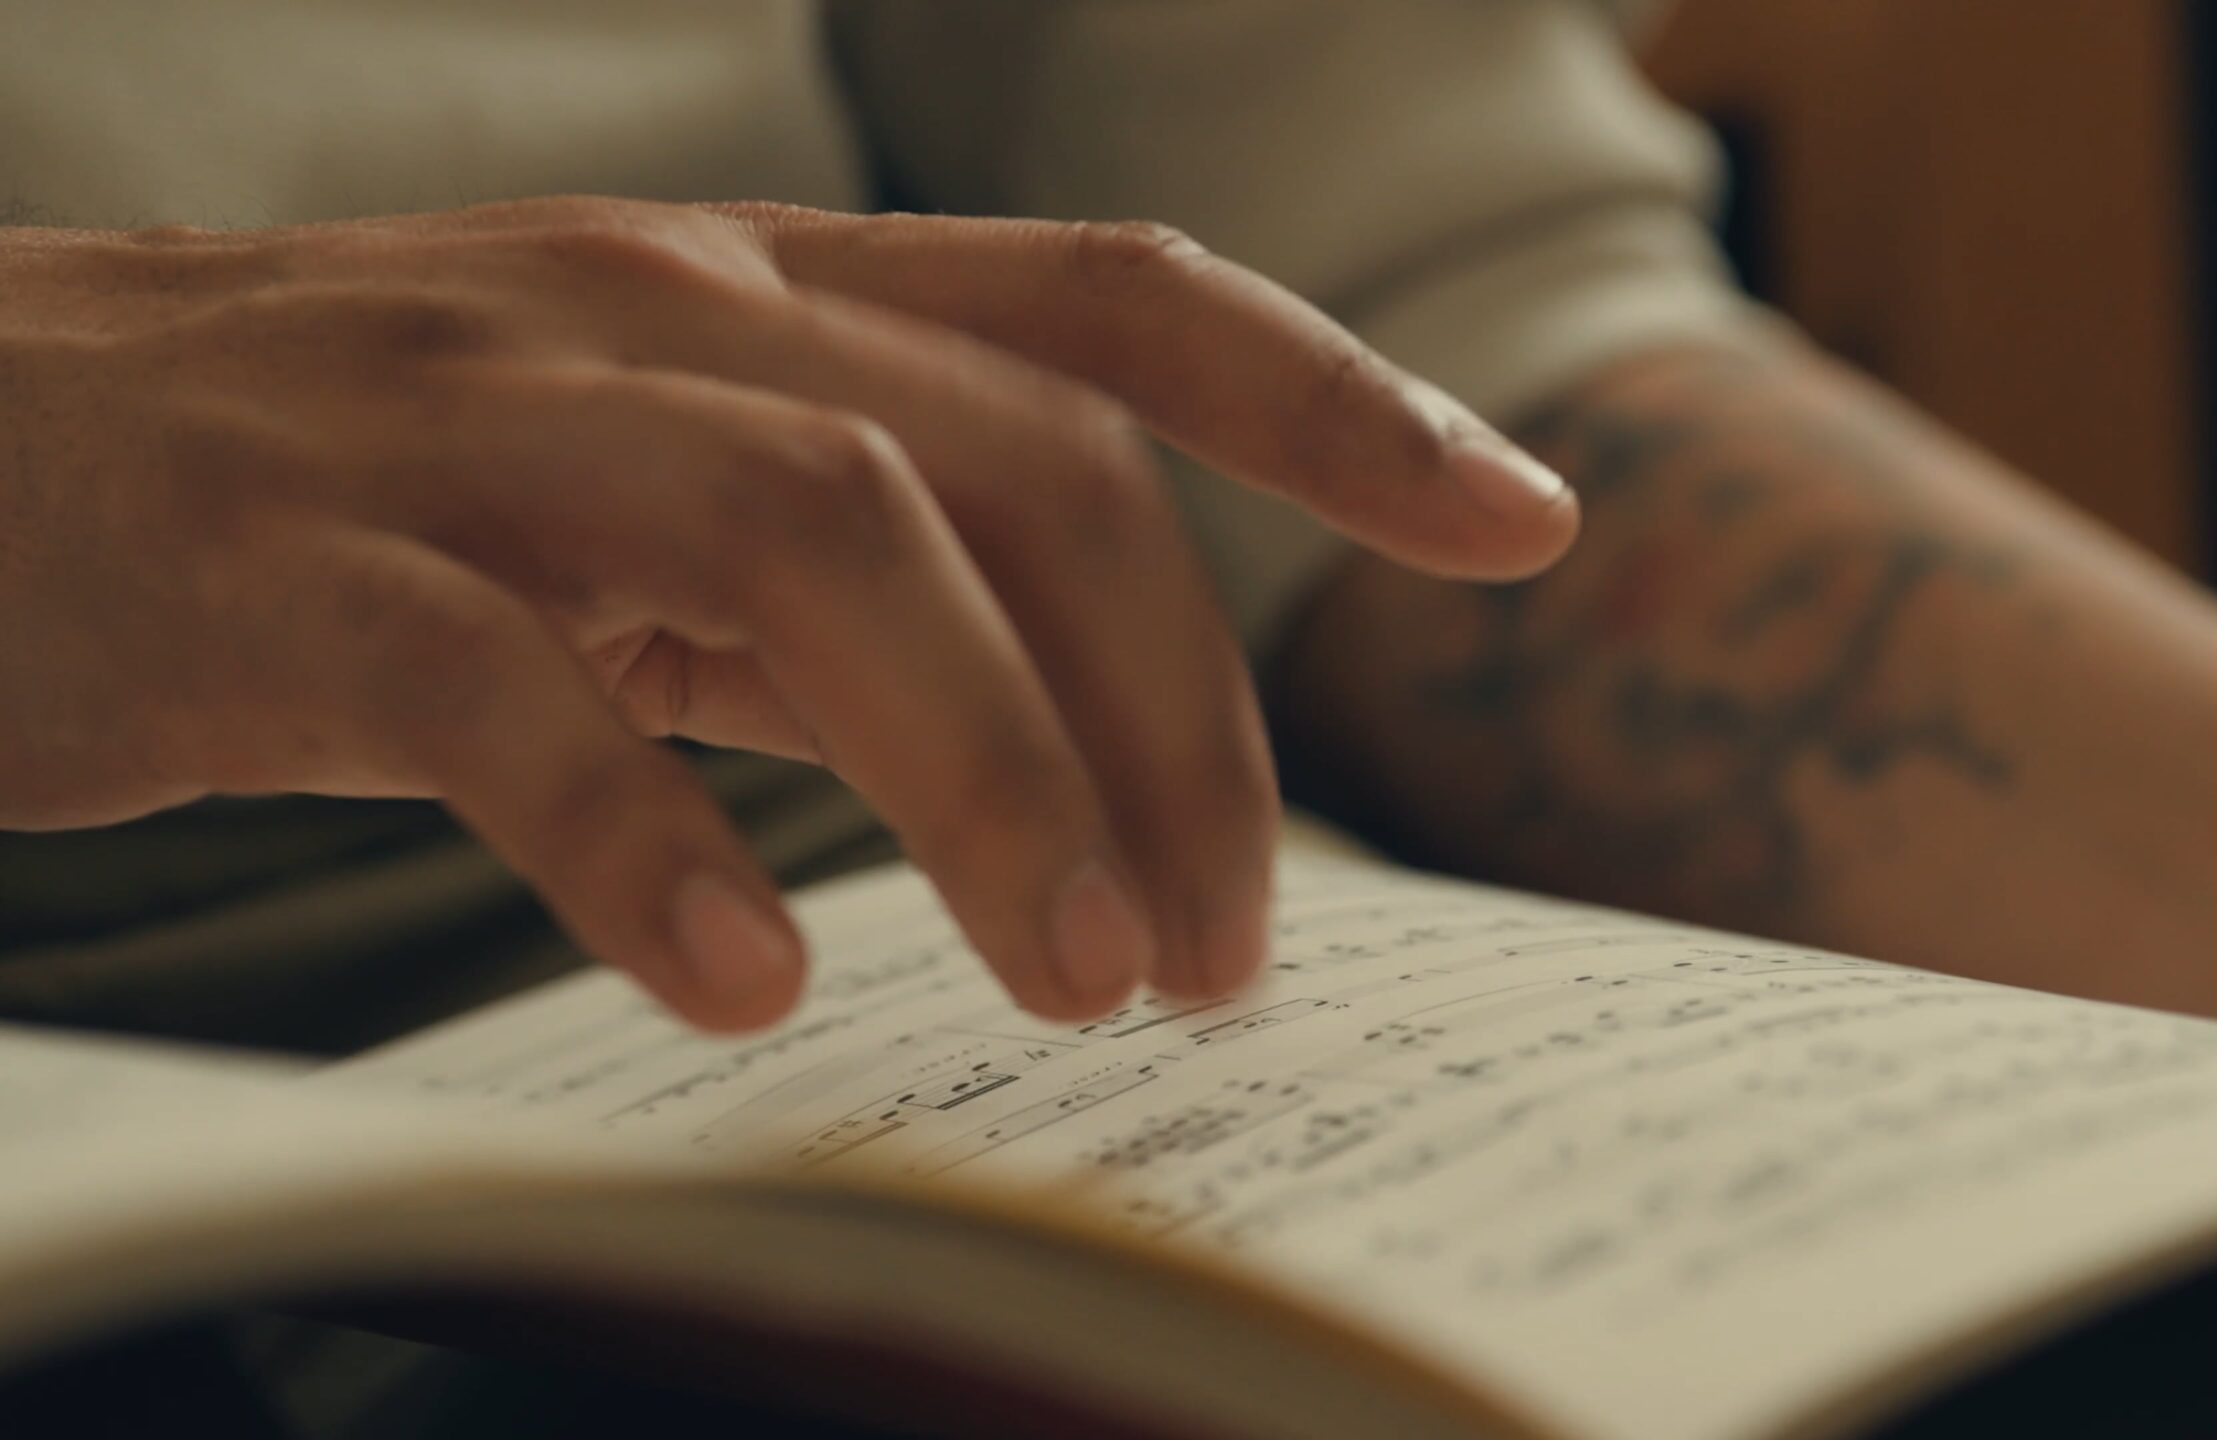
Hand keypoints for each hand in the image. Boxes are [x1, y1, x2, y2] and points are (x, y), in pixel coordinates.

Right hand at [0, 199, 1574, 1029]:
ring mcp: (476, 422)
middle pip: (1016, 466)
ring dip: (991, 776)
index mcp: (761, 291)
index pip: (1114, 302)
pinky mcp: (299, 570)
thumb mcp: (637, 482)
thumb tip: (1076, 747)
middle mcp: (658, 315)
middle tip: (1226, 952)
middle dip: (1174, 712)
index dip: (1337, 402)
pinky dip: (658, 848)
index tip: (1520, 521)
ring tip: (1088, 979)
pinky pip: (515, 698)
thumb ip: (844, 572)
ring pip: (820, 544)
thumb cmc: (351, 489)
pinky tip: (755, 988)